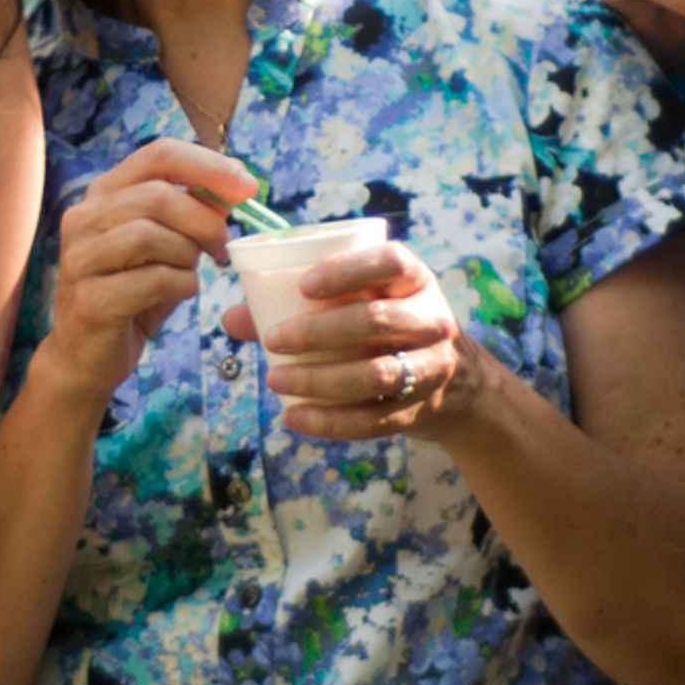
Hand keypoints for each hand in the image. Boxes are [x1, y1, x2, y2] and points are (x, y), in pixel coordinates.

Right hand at [33, 138, 262, 402]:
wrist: (85, 357)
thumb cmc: (132, 296)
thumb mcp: (166, 247)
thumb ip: (191, 214)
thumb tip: (235, 185)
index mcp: (103, 194)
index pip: (158, 155)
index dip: (208, 165)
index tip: (248, 186)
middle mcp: (83, 218)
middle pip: (158, 196)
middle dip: (205, 220)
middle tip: (223, 246)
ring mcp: (80, 258)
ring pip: (150, 236)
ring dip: (187, 255)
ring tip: (191, 271)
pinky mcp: (90, 300)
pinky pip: (152, 280)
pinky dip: (181, 285)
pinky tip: (181, 292)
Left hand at [219, 238, 479, 443]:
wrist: (454, 383)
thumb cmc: (386, 331)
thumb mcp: (362, 304)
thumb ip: (296, 308)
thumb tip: (230, 318)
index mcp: (415, 280)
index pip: (391, 262)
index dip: (347, 271)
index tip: (303, 287)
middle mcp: (432, 318)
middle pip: (378, 320)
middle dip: (319, 332)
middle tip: (273, 340)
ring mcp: (432, 366)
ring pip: (377, 374)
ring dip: (319, 380)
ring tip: (275, 380)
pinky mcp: (423, 409)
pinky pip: (376, 419)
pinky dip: (331, 422)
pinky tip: (294, 417)